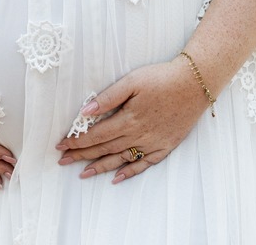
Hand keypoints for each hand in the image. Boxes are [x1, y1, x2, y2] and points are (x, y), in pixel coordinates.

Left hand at [53, 60, 209, 183]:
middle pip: (105, 149)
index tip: (61, 146)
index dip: (77, 141)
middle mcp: (139, 135)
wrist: (195, 83)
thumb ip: (108, 98)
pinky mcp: (166, 145)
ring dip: (101, 167)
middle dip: (82, 155)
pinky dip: (130, 172)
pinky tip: (117, 178)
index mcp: (128, 119)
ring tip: (83, 174)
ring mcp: (153, 143)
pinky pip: (145, 164)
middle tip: (63, 161)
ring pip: (121, 159)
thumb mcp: (133, 81)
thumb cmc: (162, 78)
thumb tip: (85, 112)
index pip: (96, 135)